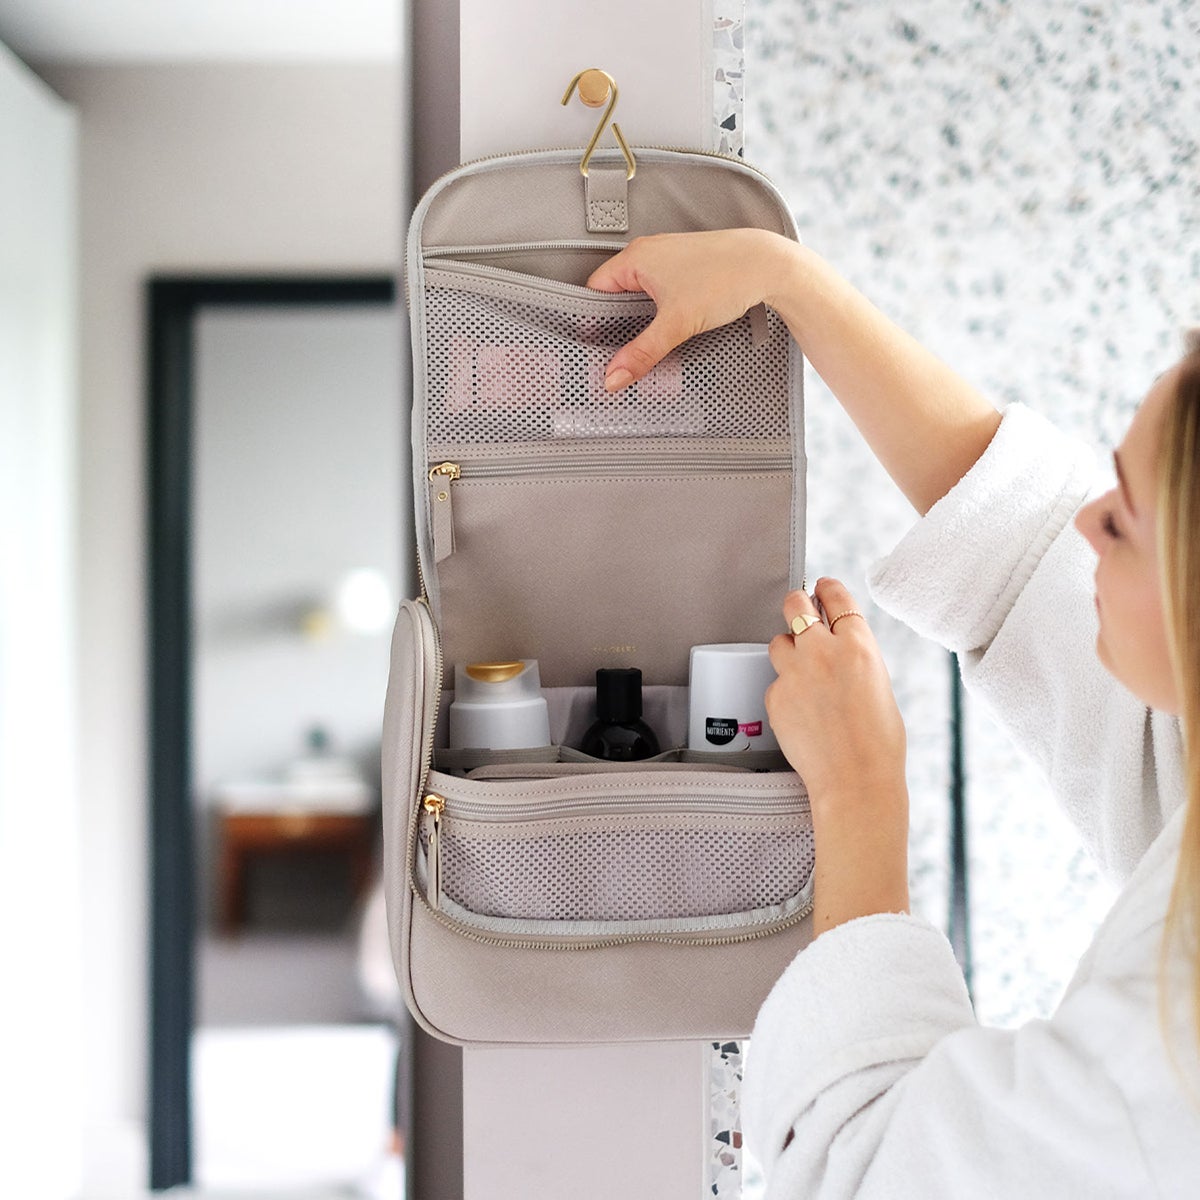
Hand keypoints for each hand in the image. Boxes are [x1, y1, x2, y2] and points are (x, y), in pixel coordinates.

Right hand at [586, 229, 797, 391]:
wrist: (769, 265)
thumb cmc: (726, 277)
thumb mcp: (676, 323)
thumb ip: (641, 353)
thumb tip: (614, 377)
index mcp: (635, 257)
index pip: (593, 291)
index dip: (591, 322)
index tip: (593, 350)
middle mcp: (647, 254)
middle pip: (613, 295)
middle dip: (613, 325)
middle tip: (614, 354)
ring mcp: (666, 260)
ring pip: (637, 296)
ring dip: (637, 320)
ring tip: (639, 345)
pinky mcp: (684, 269)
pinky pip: (656, 294)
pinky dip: (655, 313)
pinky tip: (664, 330)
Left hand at [767, 578, 909, 933]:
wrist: (856, 782)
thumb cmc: (878, 743)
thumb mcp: (879, 687)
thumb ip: (855, 659)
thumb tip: (840, 648)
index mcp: (858, 646)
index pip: (836, 598)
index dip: (827, 588)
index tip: (822, 586)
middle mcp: (822, 652)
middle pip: (796, 605)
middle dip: (797, 605)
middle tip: (799, 611)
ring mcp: (794, 673)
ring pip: (778, 642)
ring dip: (788, 650)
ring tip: (803, 674)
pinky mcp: (775, 696)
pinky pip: (775, 682)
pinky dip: (785, 691)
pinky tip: (802, 712)